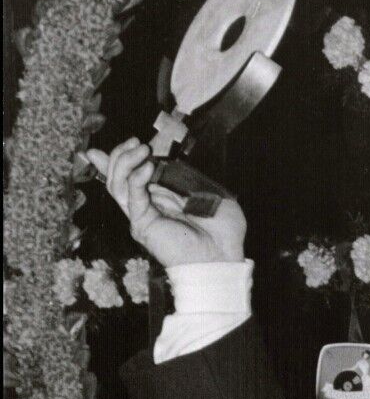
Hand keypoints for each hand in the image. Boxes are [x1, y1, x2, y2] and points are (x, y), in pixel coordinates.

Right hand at [85, 139, 245, 267]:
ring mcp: (143, 216)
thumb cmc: (222, 230)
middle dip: (120, 154)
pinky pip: (132, 197)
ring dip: (124, 162)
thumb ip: (186, 175)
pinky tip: (148, 167)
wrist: (224, 258)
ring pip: (117, 185)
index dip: (120, 158)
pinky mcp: (143, 225)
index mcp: (161, 198)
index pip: (131, 175)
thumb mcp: (207, 191)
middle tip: (134, 141)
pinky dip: (136, 179)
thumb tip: (173, 160)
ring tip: (142, 149)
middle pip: (117, 177)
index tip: (126, 140)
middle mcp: (147, 207)